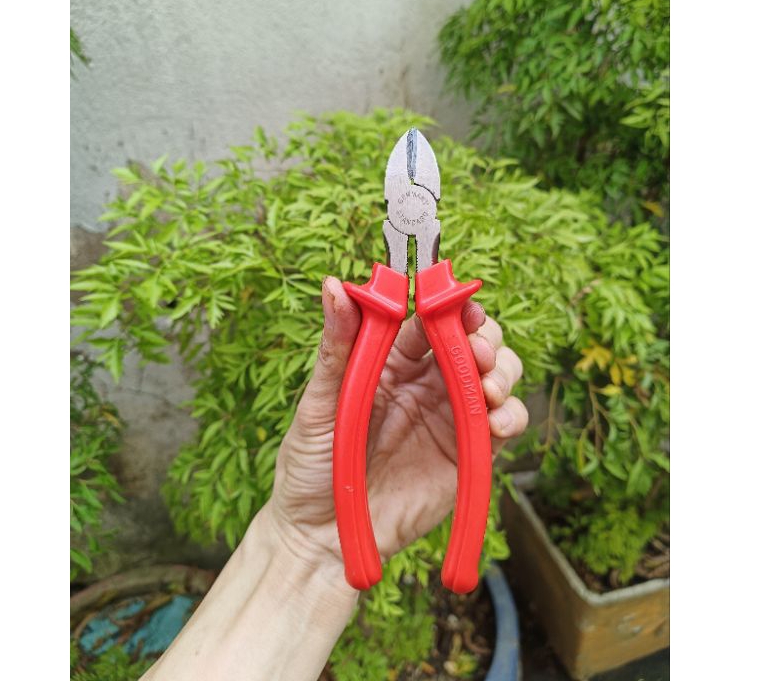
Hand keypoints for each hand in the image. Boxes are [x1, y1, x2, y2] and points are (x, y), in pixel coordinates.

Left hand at [265, 276, 528, 586]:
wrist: (322, 536)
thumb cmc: (311, 465)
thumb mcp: (319, 402)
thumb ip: (337, 346)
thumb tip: (335, 286)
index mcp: (390, 361)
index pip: (430, 320)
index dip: (451, 307)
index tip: (462, 305)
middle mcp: (426, 383)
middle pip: (473, 341)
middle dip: (485, 337)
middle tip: (477, 352)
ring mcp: (449, 417)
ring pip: (495, 376)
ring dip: (502, 371)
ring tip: (487, 387)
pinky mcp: (468, 454)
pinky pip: (503, 426)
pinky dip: (511, 416)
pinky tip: (495, 421)